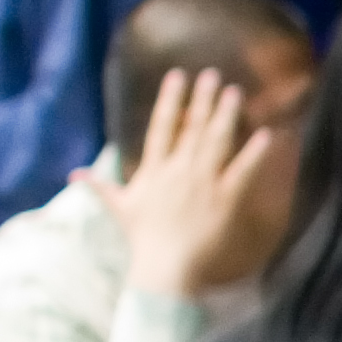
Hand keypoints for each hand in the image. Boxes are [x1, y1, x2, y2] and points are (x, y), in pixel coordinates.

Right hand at [90, 67, 284, 298]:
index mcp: (155, 169)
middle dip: (203, 99)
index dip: (171, 99)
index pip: (162, 126)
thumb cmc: (142, 239)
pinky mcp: (224, 199)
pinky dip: (254, 153)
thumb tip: (74, 175)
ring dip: (226, 115)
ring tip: (235, 93)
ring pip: (216, 142)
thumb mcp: (119, 208)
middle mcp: (178, 170)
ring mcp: (202, 183)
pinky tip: (267, 135)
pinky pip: (242, 171)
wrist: (164, 267)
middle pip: (193, 127)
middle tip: (213, 74)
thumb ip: (100, 186)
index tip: (179, 75)